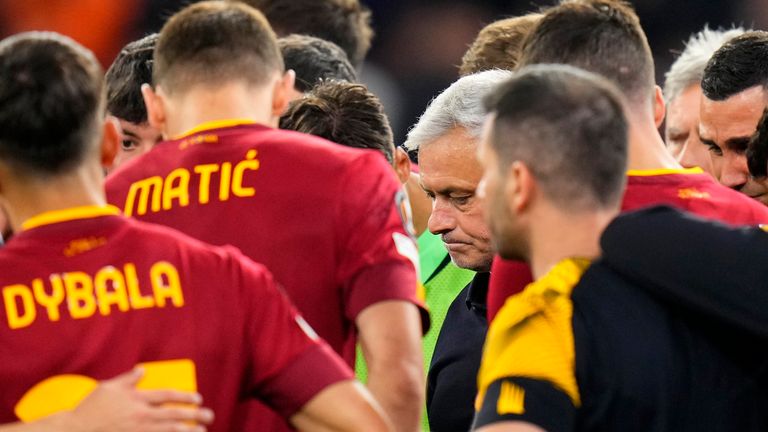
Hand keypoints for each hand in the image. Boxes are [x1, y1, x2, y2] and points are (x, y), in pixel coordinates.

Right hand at [65, 368, 213, 431]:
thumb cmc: (90, 409)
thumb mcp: (108, 388)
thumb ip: (128, 379)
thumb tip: (142, 370)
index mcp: (136, 399)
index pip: (167, 395)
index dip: (185, 396)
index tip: (198, 399)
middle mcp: (140, 416)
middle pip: (174, 415)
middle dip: (194, 415)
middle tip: (209, 416)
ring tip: (201, 431)